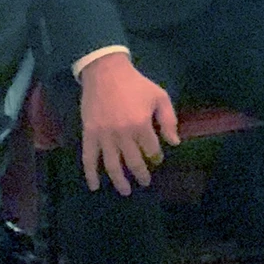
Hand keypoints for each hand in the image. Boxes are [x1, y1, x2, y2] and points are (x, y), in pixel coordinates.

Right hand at [78, 51, 178, 194]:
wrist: (106, 72)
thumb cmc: (136, 84)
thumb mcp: (159, 96)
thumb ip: (168, 119)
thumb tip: (174, 143)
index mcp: (141, 124)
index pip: (151, 150)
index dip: (156, 157)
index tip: (157, 159)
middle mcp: (123, 134)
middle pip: (133, 162)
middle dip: (141, 174)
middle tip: (145, 182)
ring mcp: (104, 136)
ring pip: (112, 166)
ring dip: (120, 181)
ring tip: (126, 191)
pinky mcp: (89, 135)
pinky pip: (89, 159)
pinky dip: (91, 175)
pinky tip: (95, 186)